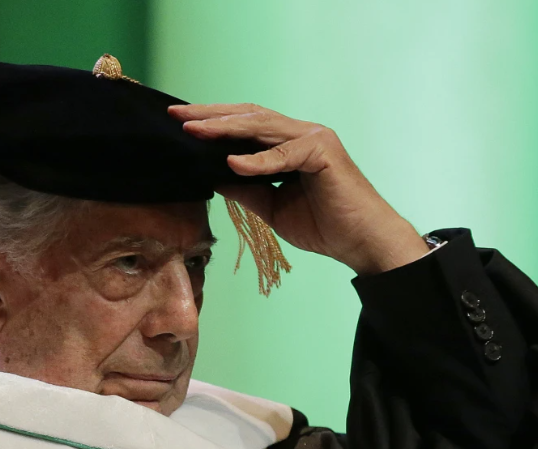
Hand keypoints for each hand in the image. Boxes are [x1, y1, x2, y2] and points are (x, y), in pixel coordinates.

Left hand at [169, 103, 428, 274]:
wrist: (360, 243)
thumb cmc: (324, 225)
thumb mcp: (271, 207)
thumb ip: (245, 189)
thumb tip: (212, 176)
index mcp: (288, 144)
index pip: (245, 124)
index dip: (213, 122)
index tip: (179, 123)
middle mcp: (301, 134)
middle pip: (249, 116)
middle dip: (211, 115)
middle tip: (177, 116)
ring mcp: (314, 138)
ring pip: (263, 126)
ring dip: (226, 128)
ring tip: (196, 132)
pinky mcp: (324, 152)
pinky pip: (284, 154)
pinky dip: (258, 160)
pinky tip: (231, 162)